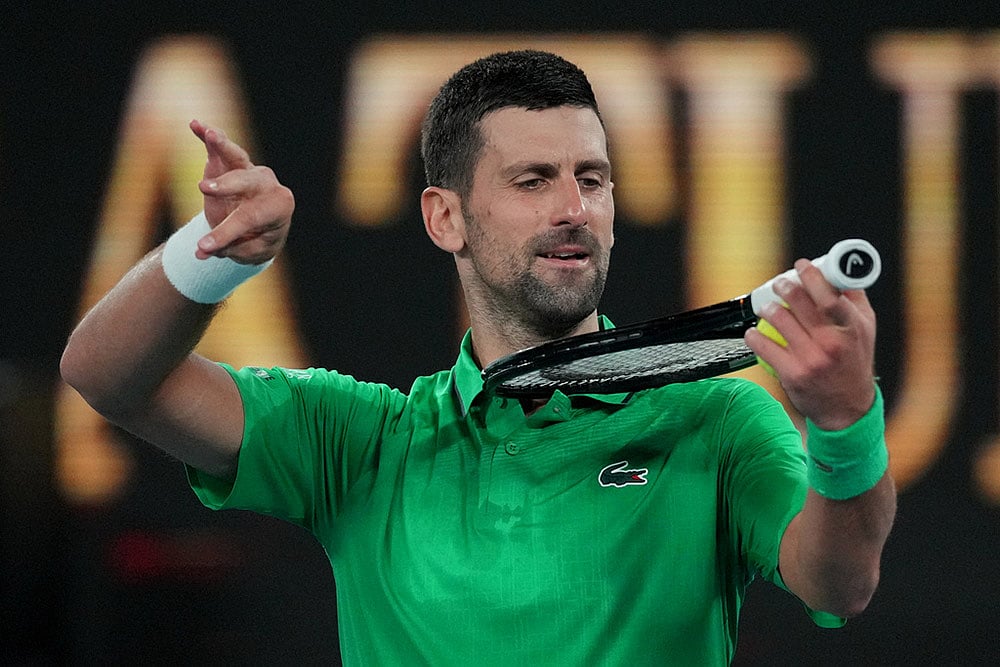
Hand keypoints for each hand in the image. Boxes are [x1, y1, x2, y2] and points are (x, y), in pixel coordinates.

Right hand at [189, 119, 293, 263]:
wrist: (259, 229)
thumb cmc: (256, 240)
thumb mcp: (248, 251)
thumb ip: (228, 247)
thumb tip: (200, 250)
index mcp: (278, 206)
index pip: (250, 217)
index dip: (225, 233)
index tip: (203, 247)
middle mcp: (267, 184)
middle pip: (246, 182)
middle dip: (225, 186)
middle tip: (203, 189)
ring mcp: (249, 169)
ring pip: (237, 156)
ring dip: (223, 145)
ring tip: (210, 134)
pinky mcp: (230, 163)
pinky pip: (220, 147)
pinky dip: (207, 136)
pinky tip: (195, 124)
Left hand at [744, 258, 876, 429]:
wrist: (847, 408)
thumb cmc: (855, 363)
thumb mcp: (865, 331)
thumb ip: (854, 300)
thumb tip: (843, 271)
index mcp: (851, 329)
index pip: (829, 296)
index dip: (812, 276)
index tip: (801, 266)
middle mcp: (832, 343)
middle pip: (799, 303)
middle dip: (784, 287)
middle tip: (779, 284)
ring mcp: (811, 359)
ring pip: (779, 320)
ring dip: (767, 309)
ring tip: (767, 307)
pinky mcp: (792, 374)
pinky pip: (764, 347)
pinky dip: (754, 336)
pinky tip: (753, 332)